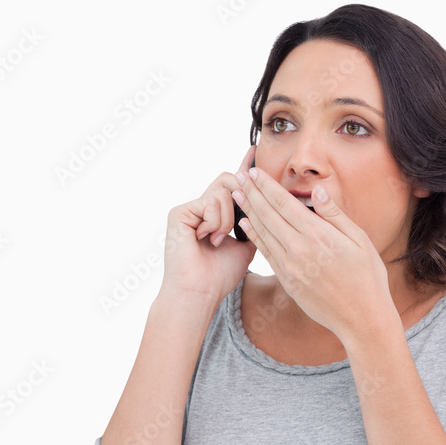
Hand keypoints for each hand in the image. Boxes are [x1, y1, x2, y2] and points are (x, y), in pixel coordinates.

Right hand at [158, 145, 256, 301]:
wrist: (199, 293)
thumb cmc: (220, 275)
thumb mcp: (247, 245)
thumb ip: (254, 223)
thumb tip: (266, 203)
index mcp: (216, 214)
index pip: (233, 185)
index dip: (244, 168)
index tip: (255, 151)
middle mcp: (201, 207)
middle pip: (230, 180)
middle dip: (240, 199)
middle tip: (232, 228)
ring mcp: (189, 208)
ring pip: (224, 191)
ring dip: (228, 218)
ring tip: (217, 239)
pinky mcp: (180, 212)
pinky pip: (211, 201)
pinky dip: (216, 222)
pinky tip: (206, 238)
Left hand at [230, 165, 392, 340]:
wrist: (362, 319)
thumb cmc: (367, 278)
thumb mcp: (360, 241)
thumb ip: (335, 215)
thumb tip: (317, 190)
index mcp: (319, 235)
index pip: (284, 203)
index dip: (266, 185)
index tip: (254, 171)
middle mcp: (300, 249)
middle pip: (268, 214)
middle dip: (252, 193)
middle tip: (238, 177)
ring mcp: (291, 267)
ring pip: (263, 232)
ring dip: (248, 211)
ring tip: (236, 194)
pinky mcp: (287, 281)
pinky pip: (266, 253)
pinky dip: (254, 235)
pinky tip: (246, 223)